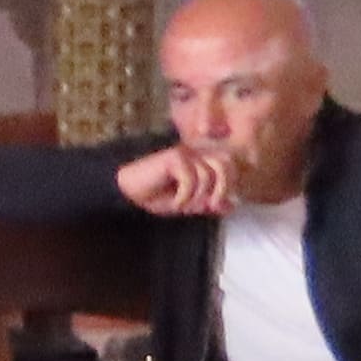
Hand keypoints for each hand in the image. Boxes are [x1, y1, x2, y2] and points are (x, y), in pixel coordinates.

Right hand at [112, 143, 233, 216]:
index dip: (228, 186)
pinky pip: (190, 179)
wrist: (128, 192)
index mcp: (201, 161)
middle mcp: (195, 153)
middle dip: (221, 189)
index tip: (215, 206)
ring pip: (207, 175)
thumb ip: (209, 203)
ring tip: (182, 205)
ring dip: (196, 197)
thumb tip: (232, 205)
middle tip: (207, 207)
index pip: (229, 166)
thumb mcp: (189, 204)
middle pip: (225, 165)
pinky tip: (174, 202)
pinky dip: (184, 196)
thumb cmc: (156, 196)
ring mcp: (184, 153)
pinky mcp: (173, 158)